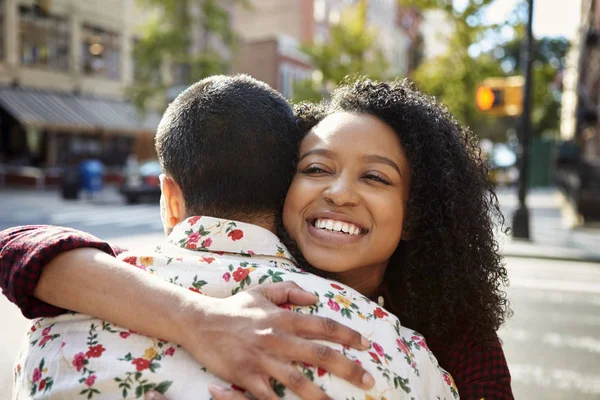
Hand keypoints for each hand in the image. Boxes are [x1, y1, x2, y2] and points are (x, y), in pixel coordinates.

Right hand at [176, 281, 373, 399]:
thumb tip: (314, 298)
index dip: (347, 335)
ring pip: (298, 380)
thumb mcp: (262, 291)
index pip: (323, 326)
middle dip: (348, 368)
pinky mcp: (246, 376)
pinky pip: (269, 396)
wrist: (200, 322)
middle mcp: (277, 338)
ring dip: (321, 396)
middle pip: (319, 354)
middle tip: (369, 380)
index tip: (365, 345)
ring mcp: (262, 359)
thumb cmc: (234, 307)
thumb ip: (289, 290)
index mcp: (283, 318)